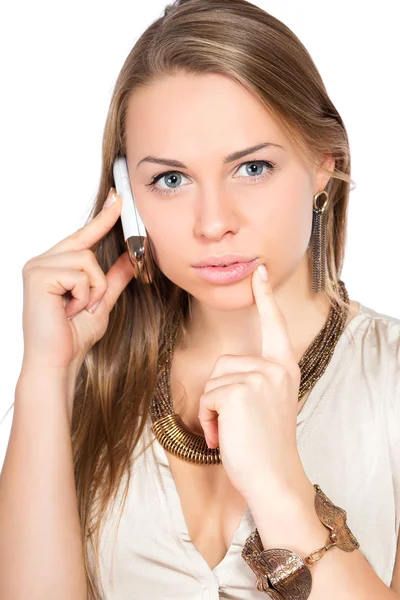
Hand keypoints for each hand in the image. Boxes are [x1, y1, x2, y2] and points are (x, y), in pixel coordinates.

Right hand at [20, 188, 136, 374]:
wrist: (58, 361)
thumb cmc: (73, 336)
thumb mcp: (102, 301)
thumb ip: (114, 277)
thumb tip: (132, 257)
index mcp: (54, 264)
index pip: (83, 236)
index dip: (102, 217)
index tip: (117, 197)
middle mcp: (42, 260)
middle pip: (86, 248)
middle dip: (97, 280)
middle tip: (87, 306)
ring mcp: (38, 266)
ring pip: (87, 260)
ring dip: (93, 290)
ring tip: (77, 309)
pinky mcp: (38, 275)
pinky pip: (79, 274)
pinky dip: (84, 295)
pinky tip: (70, 311)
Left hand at [197, 265, 306, 502]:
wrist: (273, 479)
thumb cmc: (265, 447)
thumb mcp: (268, 405)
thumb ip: (256, 380)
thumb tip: (224, 378)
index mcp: (283, 368)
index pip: (274, 325)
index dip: (265, 298)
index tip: (259, 272)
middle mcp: (275, 367)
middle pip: (224, 362)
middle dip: (219, 394)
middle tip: (234, 424)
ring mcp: (258, 377)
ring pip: (212, 380)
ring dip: (212, 409)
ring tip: (230, 432)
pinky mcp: (238, 390)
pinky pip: (207, 396)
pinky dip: (208, 419)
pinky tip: (223, 436)